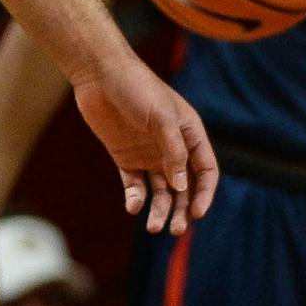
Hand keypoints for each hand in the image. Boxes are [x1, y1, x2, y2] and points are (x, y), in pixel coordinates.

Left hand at [71, 58, 218, 233]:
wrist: (100, 75)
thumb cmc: (137, 89)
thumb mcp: (161, 118)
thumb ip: (174, 152)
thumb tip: (182, 187)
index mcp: (189, 134)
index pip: (205, 170)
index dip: (204, 193)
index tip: (196, 213)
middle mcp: (172, 147)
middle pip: (184, 187)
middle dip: (182, 210)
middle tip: (175, 230)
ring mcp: (149, 154)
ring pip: (161, 191)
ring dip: (160, 210)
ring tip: (154, 227)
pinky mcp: (126, 158)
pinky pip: (135, 185)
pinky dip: (136, 199)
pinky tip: (133, 206)